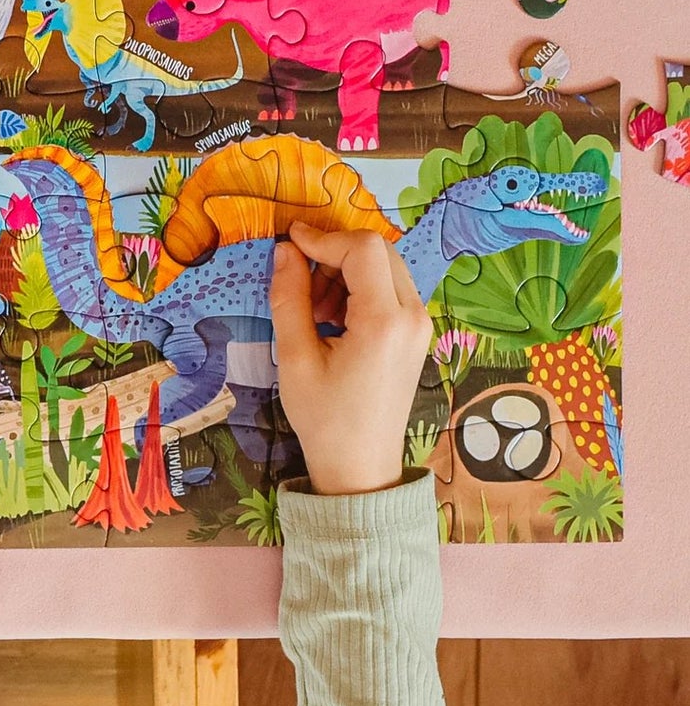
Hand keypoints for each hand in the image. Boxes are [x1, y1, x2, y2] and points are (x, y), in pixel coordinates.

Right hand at [270, 223, 432, 496]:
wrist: (361, 467)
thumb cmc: (325, 418)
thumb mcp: (294, 358)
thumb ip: (289, 298)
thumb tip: (284, 251)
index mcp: (384, 322)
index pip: (362, 249)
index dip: (322, 238)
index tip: (288, 243)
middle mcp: (413, 317)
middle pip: (378, 251)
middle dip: (334, 255)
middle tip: (300, 282)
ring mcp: (420, 326)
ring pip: (385, 267)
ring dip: (346, 272)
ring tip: (314, 308)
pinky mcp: (416, 334)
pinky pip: (391, 289)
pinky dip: (360, 289)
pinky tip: (334, 318)